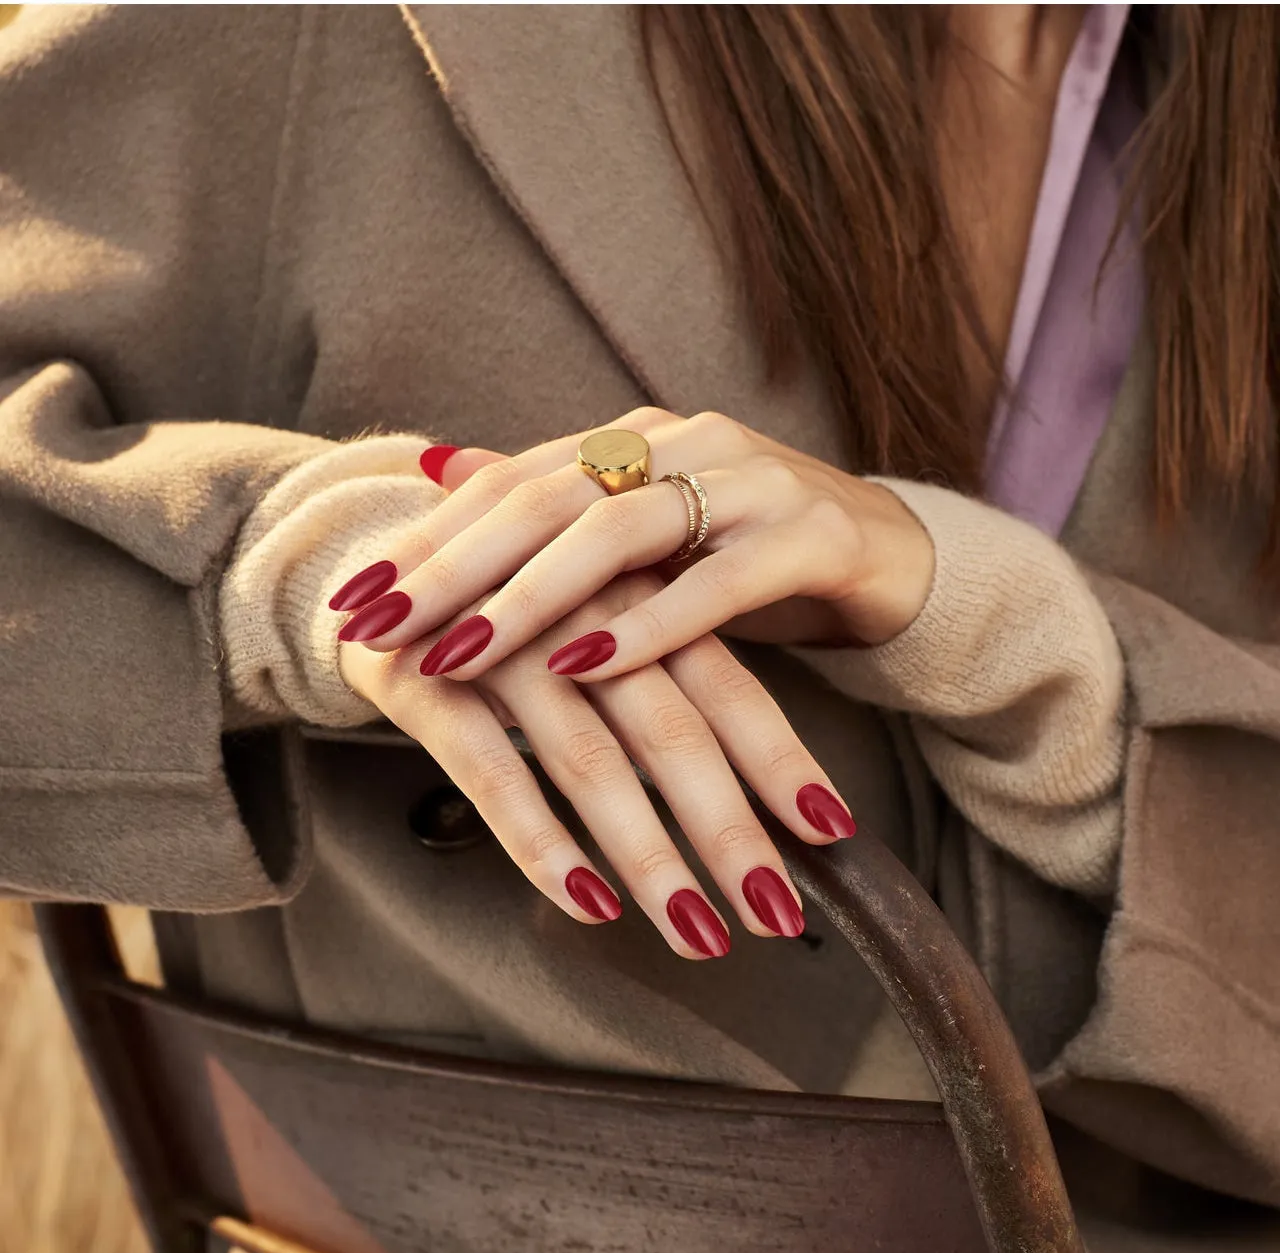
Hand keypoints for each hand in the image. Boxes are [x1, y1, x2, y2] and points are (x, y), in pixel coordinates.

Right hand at [337, 570, 857, 959]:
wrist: (376, 565)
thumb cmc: (510, 611)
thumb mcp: (595, 628)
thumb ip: (664, 684)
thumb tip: (752, 789)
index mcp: (635, 595)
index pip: (726, 683)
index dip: (779, 759)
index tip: (831, 832)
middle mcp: (579, 616)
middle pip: (671, 730)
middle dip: (729, 829)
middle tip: (776, 914)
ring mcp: (500, 645)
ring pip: (589, 759)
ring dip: (647, 853)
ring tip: (696, 932)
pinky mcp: (426, 681)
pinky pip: (491, 770)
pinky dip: (540, 839)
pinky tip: (586, 902)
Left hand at [347, 407, 934, 682]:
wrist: (893, 555)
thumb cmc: (749, 557)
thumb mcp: (645, 535)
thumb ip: (549, 505)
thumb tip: (434, 469)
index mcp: (634, 439)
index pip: (509, 481)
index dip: (429, 539)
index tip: (353, 599)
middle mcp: (684, 442)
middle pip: (545, 497)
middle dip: (450, 566)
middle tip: (371, 626)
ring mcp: (750, 481)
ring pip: (620, 529)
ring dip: (531, 598)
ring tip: (457, 654)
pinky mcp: (811, 534)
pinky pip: (718, 583)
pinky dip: (648, 628)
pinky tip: (584, 668)